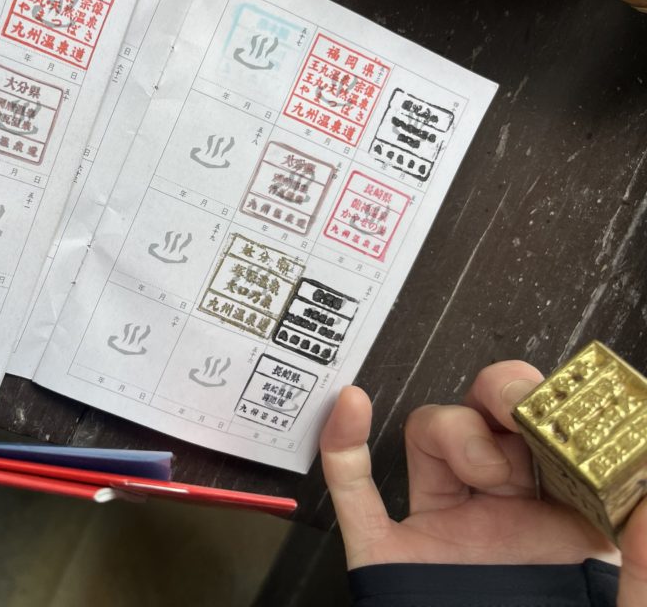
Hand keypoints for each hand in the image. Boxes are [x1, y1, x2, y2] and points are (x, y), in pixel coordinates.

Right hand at [320, 360, 646, 605]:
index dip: (558, 408)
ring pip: (429, 439)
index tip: (567, 408)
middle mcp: (506, 518)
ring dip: (450, 429)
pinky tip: (351, 411)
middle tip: (517, 414)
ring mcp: (444, 534)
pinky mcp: (391, 559)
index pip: (558, 439)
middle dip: (502, 400)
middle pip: (490, 422)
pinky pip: (355, 492)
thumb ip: (643, 560)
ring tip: (482, 467)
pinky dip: (344, 447)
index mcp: (571, 526)